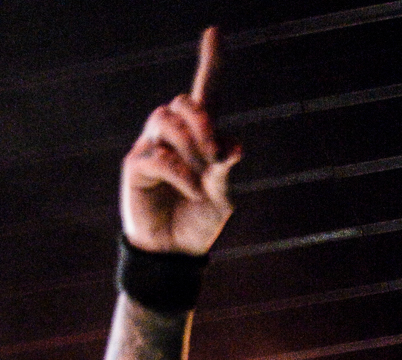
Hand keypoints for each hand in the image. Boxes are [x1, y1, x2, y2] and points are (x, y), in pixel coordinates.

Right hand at [121, 28, 240, 257]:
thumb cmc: (199, 221)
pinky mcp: (136, 166)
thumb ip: (226, 169)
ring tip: (202, 175)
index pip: (205, 93)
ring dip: (190, 144)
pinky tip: (194, 190)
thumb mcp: (223, 196)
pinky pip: (158, 154)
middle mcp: (173, 135)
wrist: (175, 253)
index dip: (210, 62)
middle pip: (183, 101)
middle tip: (215, 154)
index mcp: (200, 137)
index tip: (214, 31)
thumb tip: (232, 145)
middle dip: (203, 122)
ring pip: (165, 118)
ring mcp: (151, 147)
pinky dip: (182, 173)